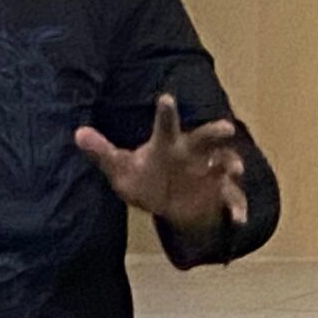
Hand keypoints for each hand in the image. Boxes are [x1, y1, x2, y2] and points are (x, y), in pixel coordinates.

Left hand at [75, 94, 247, 232]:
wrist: (170, 204)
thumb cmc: (145, 178)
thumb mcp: (121, 168)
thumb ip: (103, 152)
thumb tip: (78, 133)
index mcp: (168, 145)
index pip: (166, 126)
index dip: (166, 113)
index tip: (166, 98)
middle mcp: (192, 154)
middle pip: (205, 139)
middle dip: (215, 133)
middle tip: (226, 127)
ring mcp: (209, 174)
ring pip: (225, 163)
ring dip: (231, 164)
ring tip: (236, 169)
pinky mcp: (220, 195)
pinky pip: (232, 200)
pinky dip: (238, 208)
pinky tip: (240, 219)